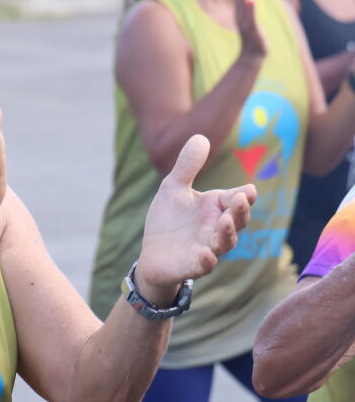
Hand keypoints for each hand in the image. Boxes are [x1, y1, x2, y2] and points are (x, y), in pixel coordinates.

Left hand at [136, 135, 254, 297]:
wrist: (152, 252)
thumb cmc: (169, 220)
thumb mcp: (173, 188)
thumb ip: (187, 166)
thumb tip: (201, 136)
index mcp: (215, 207)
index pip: (236, 199)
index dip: (244, 195)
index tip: (249, 190)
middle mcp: (217, 228)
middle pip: (237, 220)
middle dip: (241, 211)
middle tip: (241, 199)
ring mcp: (208, 248)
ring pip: (225, 243)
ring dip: (228, 233)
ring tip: (224, 220)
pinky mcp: (193, 265)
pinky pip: (205, 265)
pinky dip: (207, 261)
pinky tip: (206, 255)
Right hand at [235, 0, 266, 60]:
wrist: (253, 54)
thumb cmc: (253, 35)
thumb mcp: (249, 19)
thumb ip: (247, 7)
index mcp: (240, 13)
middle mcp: (241, 17)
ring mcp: (246, 23)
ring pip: (243, 7)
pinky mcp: (253, 30)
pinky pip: (252, 18)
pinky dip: (251, 10)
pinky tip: (251, 1)